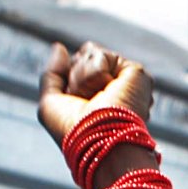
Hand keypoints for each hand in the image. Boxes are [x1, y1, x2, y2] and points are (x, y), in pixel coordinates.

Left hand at [38, 40, 153, 152]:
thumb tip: (60, 47)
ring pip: (90, 54)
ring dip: (83, 79)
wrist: (98, 141)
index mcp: (96, 98)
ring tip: (96, 100)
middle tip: (86, 104)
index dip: (67, 82)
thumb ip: (52, 73)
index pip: (73, 68)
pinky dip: (95, 74)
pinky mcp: (136, 75)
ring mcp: (125, 82)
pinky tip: (108, 92)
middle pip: (80, 58)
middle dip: (74, 78)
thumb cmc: (74, 132)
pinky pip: (101, 56)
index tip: (75, 110)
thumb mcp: (51, 103)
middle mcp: (113, 89)